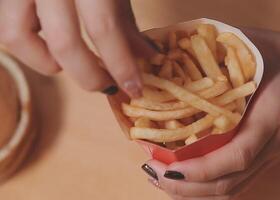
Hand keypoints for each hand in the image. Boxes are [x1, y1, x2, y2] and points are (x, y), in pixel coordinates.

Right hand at [0, 0, 153, 96]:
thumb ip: (128, 23)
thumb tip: (148, 57)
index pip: (104, 27)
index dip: (121, 66)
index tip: (135, 89)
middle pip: (62, 42)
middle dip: (88, 76)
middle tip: (106, 85)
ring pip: (16, 34)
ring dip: (45, 62)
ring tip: (68, 66)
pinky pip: (5, 22)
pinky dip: (27, 43)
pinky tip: (48, 43)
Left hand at [142, 28, 279, 199]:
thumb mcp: (255, 48)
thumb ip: (221, 58)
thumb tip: (177, 63)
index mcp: (273, 116)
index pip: (237, 155)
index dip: (201, 168)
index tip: (167, 167)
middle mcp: (272, 144)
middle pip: (229, 183)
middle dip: (187, 186)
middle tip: (153, 173)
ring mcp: (270, 156)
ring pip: (231, 190)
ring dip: (194, 192)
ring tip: (162, 180)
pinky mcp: (266, 158)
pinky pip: (237, 184)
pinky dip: (207, 189)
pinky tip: (186, 180)